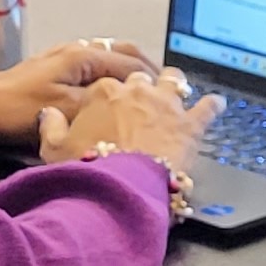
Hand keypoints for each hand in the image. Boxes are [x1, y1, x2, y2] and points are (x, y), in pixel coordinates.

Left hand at [0, 40, 160, 145]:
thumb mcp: (65, 110)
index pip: (131, 64)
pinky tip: (113, 89)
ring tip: (144, 88)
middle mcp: (77, 49)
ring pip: (108, 55)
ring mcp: (64, 55)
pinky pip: (94, 63)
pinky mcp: (54, 66)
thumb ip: (101, 101)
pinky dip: (112, 72)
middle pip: (123, 51)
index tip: (173, 93)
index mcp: (83, 56)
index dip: (154, 79)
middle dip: (147, 67)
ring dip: (129, 69)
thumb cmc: (18, 111)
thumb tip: (131, 96)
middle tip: (166, 86)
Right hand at [42, 69, 223, 167]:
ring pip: (175, 81)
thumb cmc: (88, 168)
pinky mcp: (190, 123)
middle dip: (142, 88)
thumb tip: (49, 115)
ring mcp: (166, 104)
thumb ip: (51, 127)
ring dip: (175, 85)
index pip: (106, 85)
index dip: (108, 97)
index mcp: (104, 92)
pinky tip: (216, 105)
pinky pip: (208, 107)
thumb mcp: (55, 150)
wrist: (121, 187)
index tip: (108, 108)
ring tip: (177, 90)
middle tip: (141, 102)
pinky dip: (212, 105)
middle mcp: (137, 90)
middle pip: (141, 79)